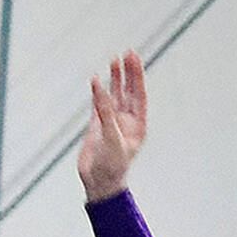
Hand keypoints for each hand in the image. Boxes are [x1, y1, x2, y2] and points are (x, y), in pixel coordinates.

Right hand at [78, 50, 146, 201]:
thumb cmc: (113, 167)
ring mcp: (112, 122)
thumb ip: (107, 114)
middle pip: (128, 91)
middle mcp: (127, 121)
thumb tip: (102, 89)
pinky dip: (97, 92)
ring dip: (115, 79)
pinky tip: (96, 80)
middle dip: (128, 73)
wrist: (99, 183)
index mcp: (138, 125)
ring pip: (114, 95)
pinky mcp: (97, 126)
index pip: (139, 94)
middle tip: (127, 53)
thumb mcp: (112, 139)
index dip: (137, 76)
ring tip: (114, 60)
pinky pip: (98, 105)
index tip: (134, 59)